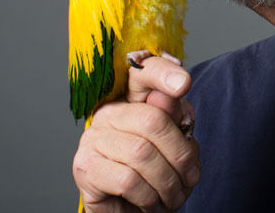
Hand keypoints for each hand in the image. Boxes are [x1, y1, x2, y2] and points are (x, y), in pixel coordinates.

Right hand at [73, 54, 200, 211]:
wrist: (130, 212)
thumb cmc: (154, 175)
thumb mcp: (174, 144)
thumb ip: (176, 119)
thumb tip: (174, 92)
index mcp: (131, 100)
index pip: (143, 74)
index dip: (163, 74)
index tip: (184, 84)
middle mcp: (108, 114)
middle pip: (153, 120)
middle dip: (181, 155)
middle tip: (189, 177)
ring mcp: (92, 139)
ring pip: (142, 154)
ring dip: (167, 183)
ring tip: (172, 196)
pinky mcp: (85, 168)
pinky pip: (128, 180)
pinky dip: (148, 197)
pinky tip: (150, 202)